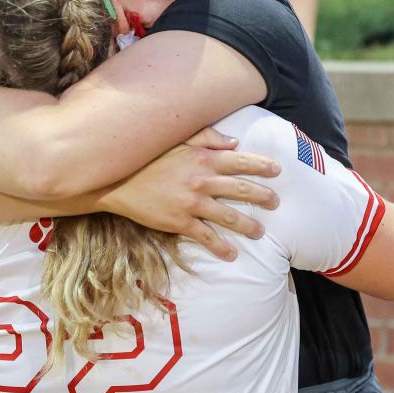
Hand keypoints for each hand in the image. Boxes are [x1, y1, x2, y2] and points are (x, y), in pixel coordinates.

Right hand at [100, 127, 279, 260]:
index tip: (277, 170)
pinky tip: (232, 254)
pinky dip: (221, 247)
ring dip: (248, 225)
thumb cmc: (147, 158)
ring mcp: (192, 202)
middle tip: (276, 203)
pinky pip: (206, 237)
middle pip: (241, 189)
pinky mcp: (180, 222)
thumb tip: (234, 141)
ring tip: (260, 232)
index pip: (240, 161)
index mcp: (203, 158)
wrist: (117, 181)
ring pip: (229, 215)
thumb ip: (207, 137)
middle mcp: (202, 180)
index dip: (261, 165)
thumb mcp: (176, 140)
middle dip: (263, 196)